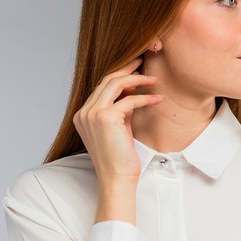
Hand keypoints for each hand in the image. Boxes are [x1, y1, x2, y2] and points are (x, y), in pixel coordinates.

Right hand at [73, 57, 163, 184]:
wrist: (117, 177)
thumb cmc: (120, 157)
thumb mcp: (118, 128)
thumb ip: (121, 109)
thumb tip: (132, 90)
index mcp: (83, 115)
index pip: (101, 87)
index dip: (120, 75)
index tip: (135, 69)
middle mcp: (84, 112)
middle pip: (107, 80)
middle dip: (127, 69)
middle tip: (144, 62)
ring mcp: (92, 114)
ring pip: (115, 84)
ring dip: (137, 79)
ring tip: (154, 79)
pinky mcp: (106, 118)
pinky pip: (129, 100)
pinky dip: (145, 98)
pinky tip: (157, 98)